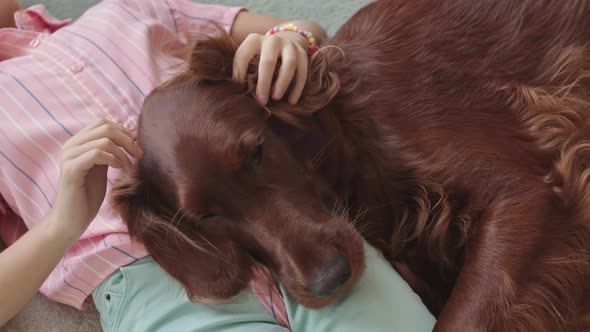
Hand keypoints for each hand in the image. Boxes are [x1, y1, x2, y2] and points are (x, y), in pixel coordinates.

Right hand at [49, 120, 142, 240]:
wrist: (71, 219)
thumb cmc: (88, 195)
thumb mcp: (102, 168)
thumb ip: (110, 152)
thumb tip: (130, 136)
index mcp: (78, 143)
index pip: (103, 123)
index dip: (123, 131)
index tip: (136, 146)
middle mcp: (71, 146)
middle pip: (105, 128)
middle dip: (127, 140)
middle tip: (139, 155)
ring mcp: (69, 156)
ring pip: (103, 140)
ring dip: (123, 153)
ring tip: (129, 168)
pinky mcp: (71, 169)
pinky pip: (96, 153)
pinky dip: (113, 159)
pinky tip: (119, 169)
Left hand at [233, 31, 308, 104]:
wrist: (284, 43)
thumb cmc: (260, 57)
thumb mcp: (249, 58)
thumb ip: (242, 70)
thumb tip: (235, 90)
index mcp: (254, 40)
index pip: (243, 55)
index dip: (239, 72)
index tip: (238, 88)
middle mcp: (272, 41)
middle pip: (268, 61)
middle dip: (264, 83)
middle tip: (261, 101)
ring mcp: (289, 46)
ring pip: (289, 64)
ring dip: (282, 83)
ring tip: (276, 98)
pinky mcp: (302, 54)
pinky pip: (302, 72)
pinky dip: (297, 88)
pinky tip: (291, 101)